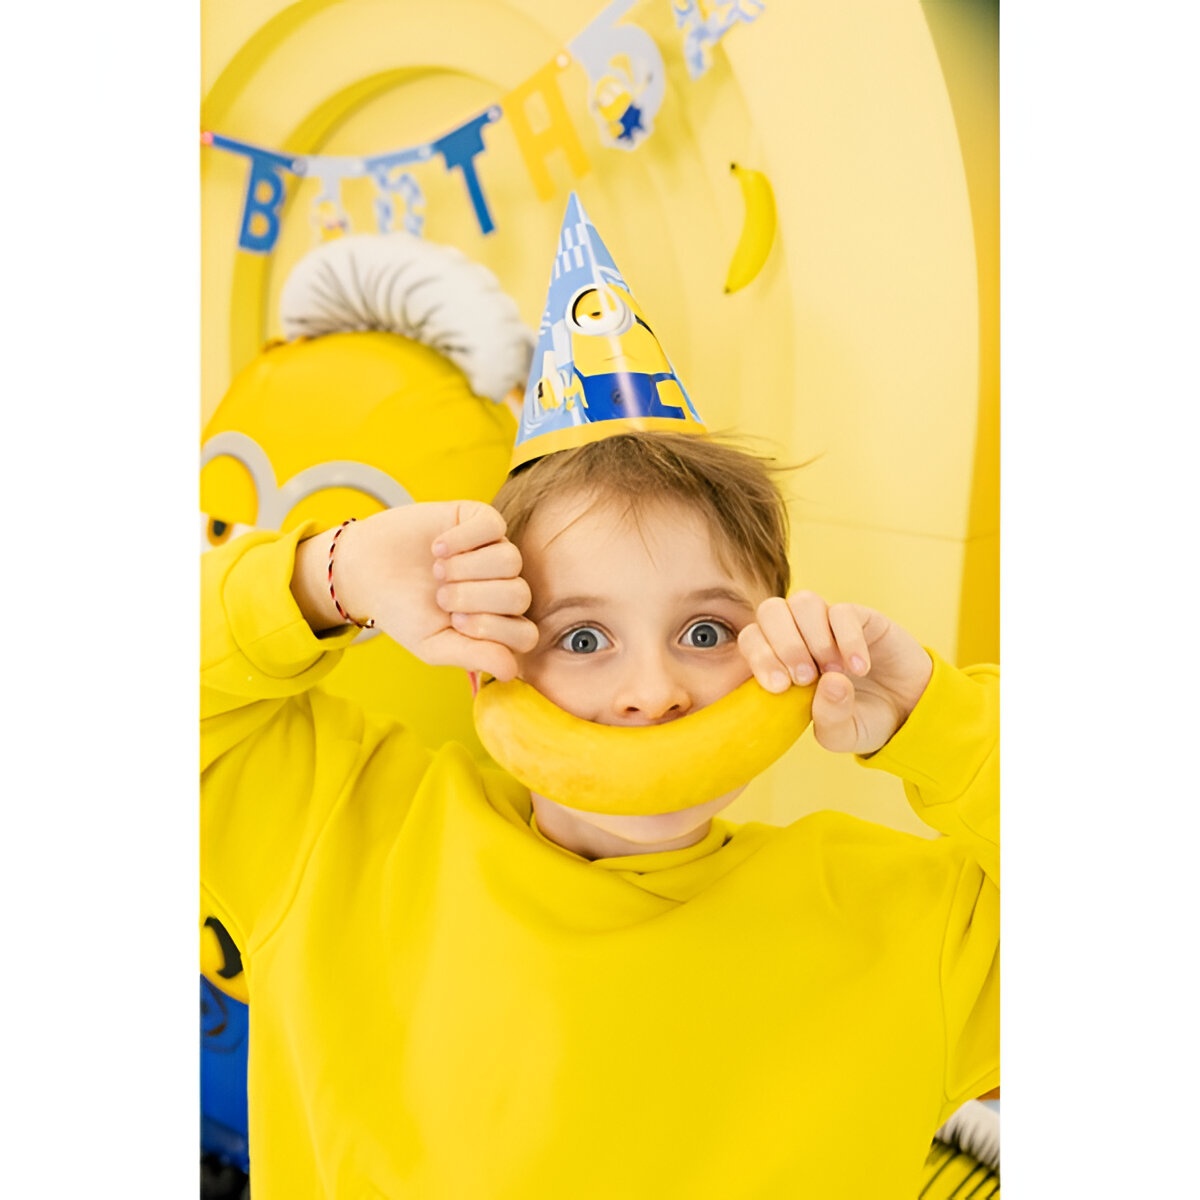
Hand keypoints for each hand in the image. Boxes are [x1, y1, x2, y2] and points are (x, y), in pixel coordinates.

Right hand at [296, 503, 538, 680]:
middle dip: (474, 598)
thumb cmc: (404, 612)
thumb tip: (510, 670)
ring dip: (467, 568)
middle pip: (520, 595)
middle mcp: (503, 585)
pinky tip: (437, 548)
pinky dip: (462, 539)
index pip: (525, 634)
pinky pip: (492, 526)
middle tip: (440, 597)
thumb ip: (472, 656)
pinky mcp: (480, 520)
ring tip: (438, 572)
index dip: (492, 630)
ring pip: (510, 560)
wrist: (368, 571)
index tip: (454, 622)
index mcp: (499, 622)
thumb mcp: (433, 644)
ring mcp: (495, 551)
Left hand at [737, 592, 932, 754]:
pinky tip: (860, 668)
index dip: (759, 657)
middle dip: (783, 645)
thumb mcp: (842, 734)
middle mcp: (799, 633)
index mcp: (780, 659)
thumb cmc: (862, 719)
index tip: (779, 687)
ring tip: (833, 671)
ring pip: (803, 602)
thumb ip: (829, 719)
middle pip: (770, 611)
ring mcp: (827, 622)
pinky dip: (848, 640)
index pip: (752, 640)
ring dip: (814, 638)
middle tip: (805, 679)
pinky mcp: (860, 616)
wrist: (909, 709)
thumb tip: (829, 682)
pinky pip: (842, 612)